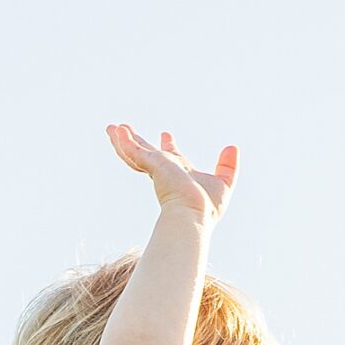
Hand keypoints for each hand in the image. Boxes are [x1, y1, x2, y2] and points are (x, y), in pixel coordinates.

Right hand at [106, 123, 237, 220]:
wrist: (193, 216)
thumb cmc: (207, 208)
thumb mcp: (224, 182)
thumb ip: (227, 166)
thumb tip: (233, 147)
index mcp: (180, 173)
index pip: (171, 156)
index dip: (168, 145)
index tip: (166, 134)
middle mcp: (166, 170)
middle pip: (146, 152)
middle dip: (136, 142)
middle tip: (124, 129)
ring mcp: (157, 168)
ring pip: (134, 152)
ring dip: (122, 141)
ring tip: (111, 128)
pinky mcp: (153, 165)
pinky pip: (135, 151)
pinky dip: (125, 142)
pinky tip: (117, 131)